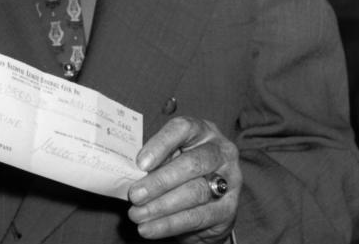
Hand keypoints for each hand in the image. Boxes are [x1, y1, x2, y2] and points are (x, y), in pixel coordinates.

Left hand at [127, 116, 239, 242]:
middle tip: (134, 195)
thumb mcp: (169, 156)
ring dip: (161, 206)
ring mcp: (229, 180)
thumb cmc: (179, 167)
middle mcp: (220, 151)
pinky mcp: (228, 208)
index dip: (160, 145)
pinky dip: (170, 224)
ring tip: (138, 214)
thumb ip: (154, 160)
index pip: (182, 129)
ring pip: (195, 192)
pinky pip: (198, 217)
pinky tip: (150, 228)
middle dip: (160, 181)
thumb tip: (129, 172)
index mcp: (201, 130)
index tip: (140, 163)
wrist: (207, 200)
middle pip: (191, 164)